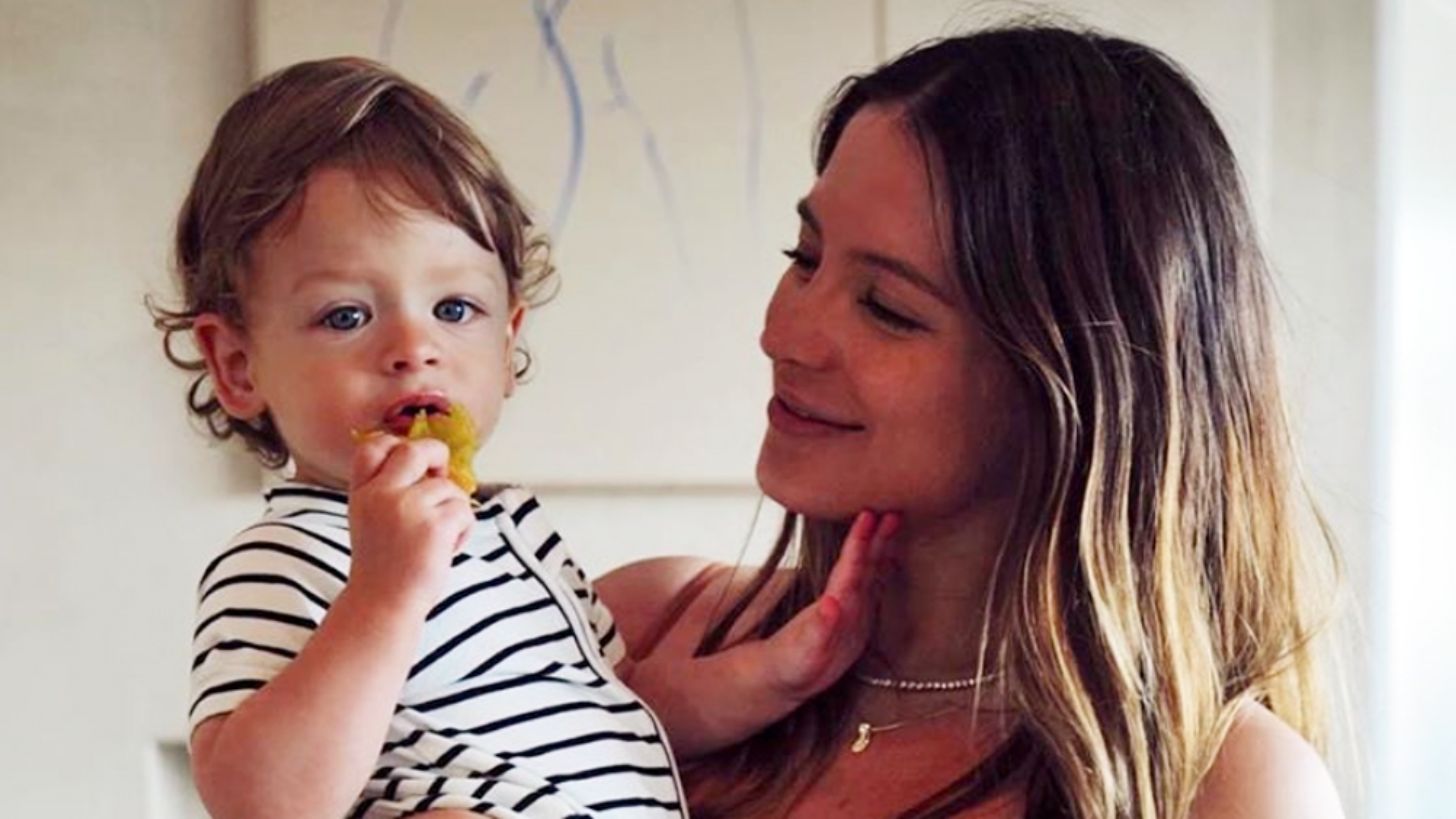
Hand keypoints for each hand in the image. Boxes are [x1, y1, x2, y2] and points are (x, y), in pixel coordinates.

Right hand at [346, 433, 473, 614]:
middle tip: (443, 474)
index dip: (395, 444)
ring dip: (453, 511)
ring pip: (448, 488)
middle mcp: (381, 495)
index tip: (412, 462)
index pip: (372, 447)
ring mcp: (407, 508)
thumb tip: (435, 468)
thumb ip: (391, 494)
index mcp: (363, 494)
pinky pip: (464, 511)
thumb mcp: (372, 522)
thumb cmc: (384, 569)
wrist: (383, 606)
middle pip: (415, 450)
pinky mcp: (434, 525)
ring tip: (438, 540)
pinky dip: (463, 530)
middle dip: (437, 455)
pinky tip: (446, 549)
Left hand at [627, 509, 899, 756]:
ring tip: (863, 542)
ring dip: (857, 570)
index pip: (864, 566)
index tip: (884, 513)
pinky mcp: (809, 657)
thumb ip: (842, 579)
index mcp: (849, 604)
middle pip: (864, 576)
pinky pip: (819, 637)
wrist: (772, 683)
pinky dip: (827, 622)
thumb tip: (853, 544)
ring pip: (848, 598)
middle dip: (876, 547)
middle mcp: (847, 620)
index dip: (875, 541)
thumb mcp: (825, 609)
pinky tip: (830, 605)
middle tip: (888, 516)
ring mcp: (832, 639)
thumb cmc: (799, 643)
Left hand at [757, 509, 898, 696]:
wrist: (781, 676)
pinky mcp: (856, 622)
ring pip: (870, 570)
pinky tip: (892, 561)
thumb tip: (832, 605)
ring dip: (882, 547)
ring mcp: (850, 609)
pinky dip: (883, 572)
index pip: (850, 565)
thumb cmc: (788, 664)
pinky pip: (874, 589)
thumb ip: (819, 629)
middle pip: (864, 561)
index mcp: (834, 603)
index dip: (860, 540)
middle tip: (893, 508)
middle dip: (878, 535)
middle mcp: (843, 601)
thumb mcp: (805, 651)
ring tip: (894, 523)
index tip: (870, 514)